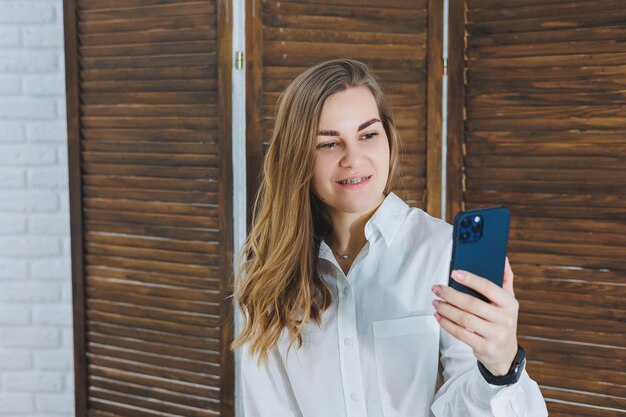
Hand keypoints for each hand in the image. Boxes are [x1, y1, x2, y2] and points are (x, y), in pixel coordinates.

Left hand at [432, 257, 518, 375]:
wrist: (505, 353)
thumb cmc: (502, 321)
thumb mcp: (508, 302)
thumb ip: (506, 280)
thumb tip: (503, 259)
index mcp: (510, 304)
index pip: (488, 287)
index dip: (470, 279)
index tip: (453, 273)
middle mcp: (505, 319)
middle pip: (472, 304)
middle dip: (450, 294)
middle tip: (437, 288)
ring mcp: (495, 335)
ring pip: (464, 319)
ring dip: (446, 309)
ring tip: (436, 302)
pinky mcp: (484, 347)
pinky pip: (460, 333)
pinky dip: (446, 324)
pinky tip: (439, 316)